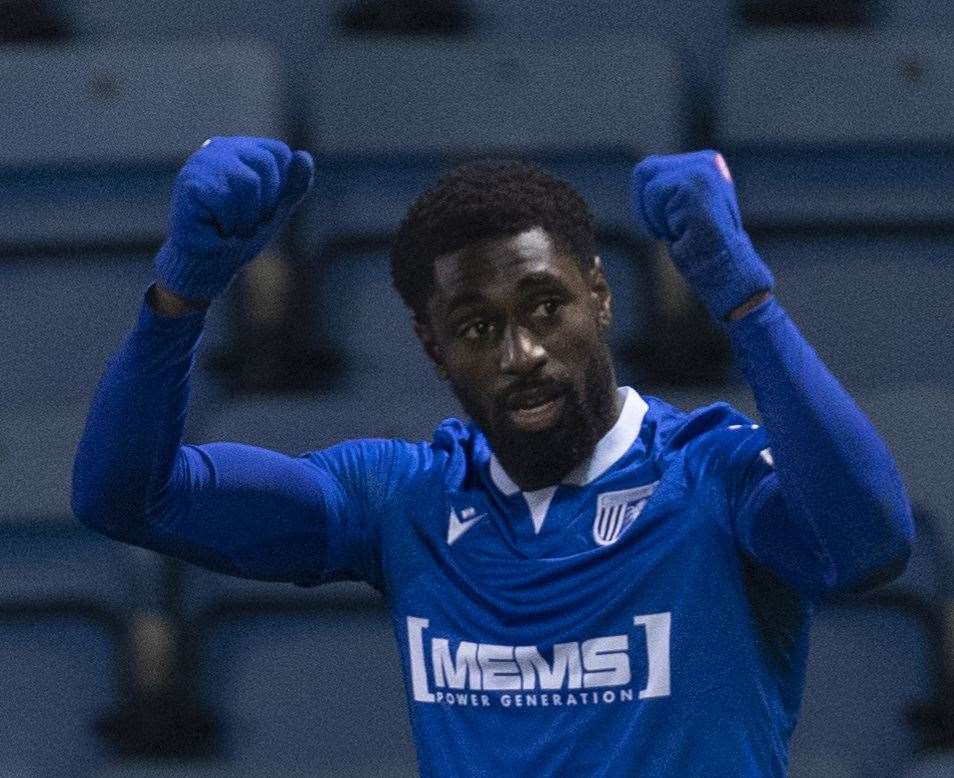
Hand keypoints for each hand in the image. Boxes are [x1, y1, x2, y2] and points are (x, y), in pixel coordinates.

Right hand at [154, 136, 314, 302]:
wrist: (208, 264)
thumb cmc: (240, 234)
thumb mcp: (276, 209)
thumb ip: (293, 185)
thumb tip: (304, 156)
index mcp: (242, 150)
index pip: (279, 152)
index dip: (280, 187)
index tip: (262, 208)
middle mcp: (220, 148)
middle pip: (266, 163)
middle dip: (264, 203)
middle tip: (246, 222)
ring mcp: (202, 163)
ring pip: (248, 182)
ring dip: (247, 217)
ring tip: (231, 227)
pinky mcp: (189, 181)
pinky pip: (226, 199)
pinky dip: (228, 223)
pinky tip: (215, 228)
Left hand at [630, 150, 772, 320]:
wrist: (723, 266)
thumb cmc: (700, 244)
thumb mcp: (683, 207)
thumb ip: (669, 186)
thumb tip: (644, 169)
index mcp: (707, 163)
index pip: (651, 168)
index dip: (647, 202)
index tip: (669, 223)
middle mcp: (707, 162)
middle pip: (644, 171)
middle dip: (645, 206)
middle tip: (667, 229)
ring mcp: (702, 172)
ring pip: (648, 185)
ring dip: (654, 217)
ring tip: (680, 230)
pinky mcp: (693, 185)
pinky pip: (653, 195)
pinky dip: (658, 220)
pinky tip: (682, 231)